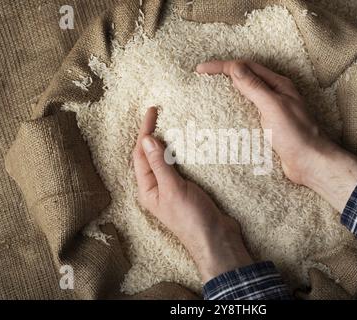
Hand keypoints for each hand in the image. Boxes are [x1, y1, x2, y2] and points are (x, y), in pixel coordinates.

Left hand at [132, 107, 252, 281]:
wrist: (216, 239)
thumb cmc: (191, 218)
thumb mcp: (173, 189)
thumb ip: (159, 164)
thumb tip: (146, 140)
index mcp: (147, 189)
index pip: (140, 155)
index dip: (144, 132)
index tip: (152, 111)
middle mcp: (157, 187)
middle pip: (150, 156)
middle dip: (151, 135)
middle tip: (158, 112)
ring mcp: (173, 188)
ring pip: (165, 160)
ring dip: (166, 143)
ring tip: (169, 123)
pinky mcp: (188, 189)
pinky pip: (180, 166)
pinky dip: (180, 153)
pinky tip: (185, 144)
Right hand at [196, 60, 329, 185]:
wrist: (310, 163)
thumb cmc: (297, 135)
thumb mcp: (274, 107)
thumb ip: (255, 87)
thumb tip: (235, 68)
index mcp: (278, 85)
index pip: (245, 68)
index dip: (221, 67)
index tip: (201, 70)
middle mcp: (275, 94)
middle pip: (245, 78)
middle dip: (222, 75)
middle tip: (201, 78)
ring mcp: (272, 110)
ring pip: (245, 95)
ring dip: (227, 91)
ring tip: (209, 93)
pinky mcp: (268, 126)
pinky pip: (248, 112)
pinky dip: (234, 109)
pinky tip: (225, 114)